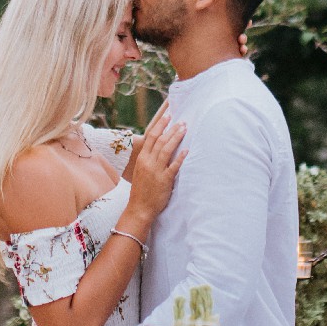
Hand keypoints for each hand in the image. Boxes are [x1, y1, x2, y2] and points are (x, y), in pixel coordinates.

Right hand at [122, 107, 185, 227]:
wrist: (139, 208)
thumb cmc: (141, 191)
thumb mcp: (141, 171)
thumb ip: (148, 159)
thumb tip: (158, 148)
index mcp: (142, 159)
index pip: (151, 137)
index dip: (160, 126)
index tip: (168, 116)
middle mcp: (148, 162)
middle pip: (160, 140)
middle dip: (171, 129)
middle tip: (181, 120)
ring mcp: (156, 171)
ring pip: (166, 150)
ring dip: (176, 138)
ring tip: (184, 129)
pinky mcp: (164, 180)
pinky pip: (174, 166)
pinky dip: (180, 157)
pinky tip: (187, 150)